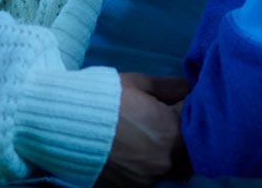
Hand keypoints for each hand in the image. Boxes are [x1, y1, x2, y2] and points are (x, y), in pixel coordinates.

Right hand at [96, 72, 187, 187]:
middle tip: (171, 122)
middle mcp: (167, 157)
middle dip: (186, 133)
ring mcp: (151, 175)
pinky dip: (155, 165)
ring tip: (157, 138)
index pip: (196, 118)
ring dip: (174, 152)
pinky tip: (143, 152)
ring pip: (178, 166)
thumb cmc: (103, 100)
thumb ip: (169, 86)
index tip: (180, 102)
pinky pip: (156, 176)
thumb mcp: (138, 83)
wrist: (65, 126)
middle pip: (192, 147)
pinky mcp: (135, 186)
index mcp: (173, 129)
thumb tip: (188, 86)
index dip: (190, 107)